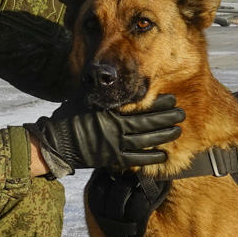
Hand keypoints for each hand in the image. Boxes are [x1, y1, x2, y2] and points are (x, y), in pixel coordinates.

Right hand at [25, 94, 184, 173]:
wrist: (56, 143)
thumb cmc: (69, 116)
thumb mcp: (84, 97)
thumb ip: (101, 90)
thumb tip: (111, 77)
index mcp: (112, 112)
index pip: (143, 106)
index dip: (160, 103)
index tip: (173, 99)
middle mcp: (116, 129)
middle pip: (150, 124)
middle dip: (168, 119)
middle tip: (182, 114)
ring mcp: (115, 146)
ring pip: (147, 142)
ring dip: (164, 136)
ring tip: (177, 131)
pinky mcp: (112, 159)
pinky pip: (137, 159)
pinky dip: (152, 158)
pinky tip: (164, 155)